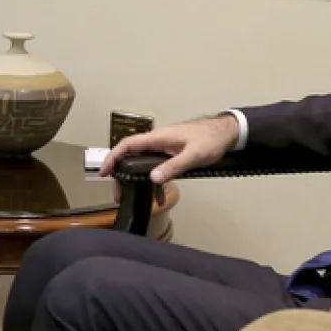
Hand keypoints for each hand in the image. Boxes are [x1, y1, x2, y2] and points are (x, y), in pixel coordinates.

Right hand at [99, 114, 238, 184]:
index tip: (104, 172)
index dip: (113, 157)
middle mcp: (157, 141)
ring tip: (132, 196)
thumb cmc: (210, 139)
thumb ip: (173, 166)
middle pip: (131, 156)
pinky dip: (154, 181)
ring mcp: (163, 147)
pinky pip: (156, 167)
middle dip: (121, 174)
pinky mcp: (170, 153)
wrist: (225, 133)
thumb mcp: (193, 155)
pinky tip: (158, 196)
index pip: (128, 145)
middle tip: (118, 192)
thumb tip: (153, 178)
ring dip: (136, 179)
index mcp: (158, 138)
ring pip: (143, 164)